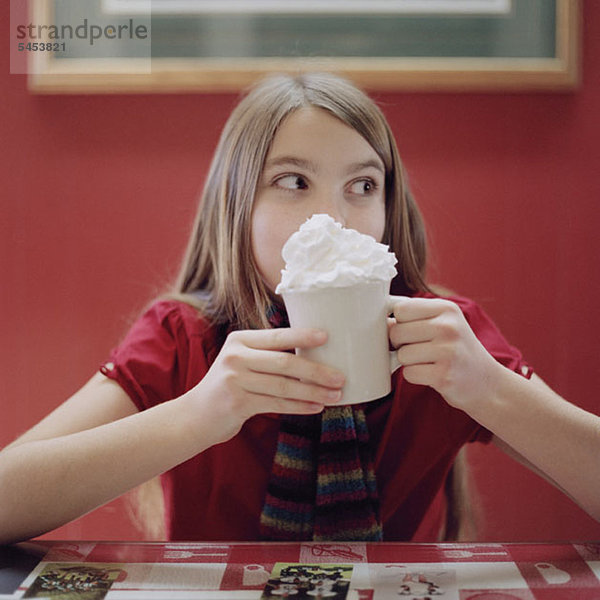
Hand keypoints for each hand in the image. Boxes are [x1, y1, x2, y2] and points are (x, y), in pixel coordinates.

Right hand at [187, 328, 344, 441]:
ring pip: (284, 386)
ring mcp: (235, 380)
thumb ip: (267, 355)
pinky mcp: (237, 404)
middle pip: (285, 362)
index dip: (303, 336)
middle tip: (340, 377)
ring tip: (335, 395)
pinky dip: (300, 406)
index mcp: (239, 340)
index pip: (277, 336)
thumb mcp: (241, 361)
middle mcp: (235, 357)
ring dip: (313, 392)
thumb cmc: (229, 385)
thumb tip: (314, 355)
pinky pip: (277, 405)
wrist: (195, 416)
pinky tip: (317, 407)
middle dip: (316, 370)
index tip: (327, 337)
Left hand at [389, 296, 501, 411]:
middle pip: (396, 331)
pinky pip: (409, 373)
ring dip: (409, 362)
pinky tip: (432, 374)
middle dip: (400, 344)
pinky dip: (415, 376)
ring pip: (401, 354)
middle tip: (420, 349)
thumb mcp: (442, 324)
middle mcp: (449, 326)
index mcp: (446, 308)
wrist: (487, 383)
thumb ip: (413, 318)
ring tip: (429, 361)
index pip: (401, 309)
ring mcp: (448, 351)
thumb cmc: (456, 350)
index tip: (409, 330)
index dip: (398, 322)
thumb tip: (380, 321)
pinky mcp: (444, 375)